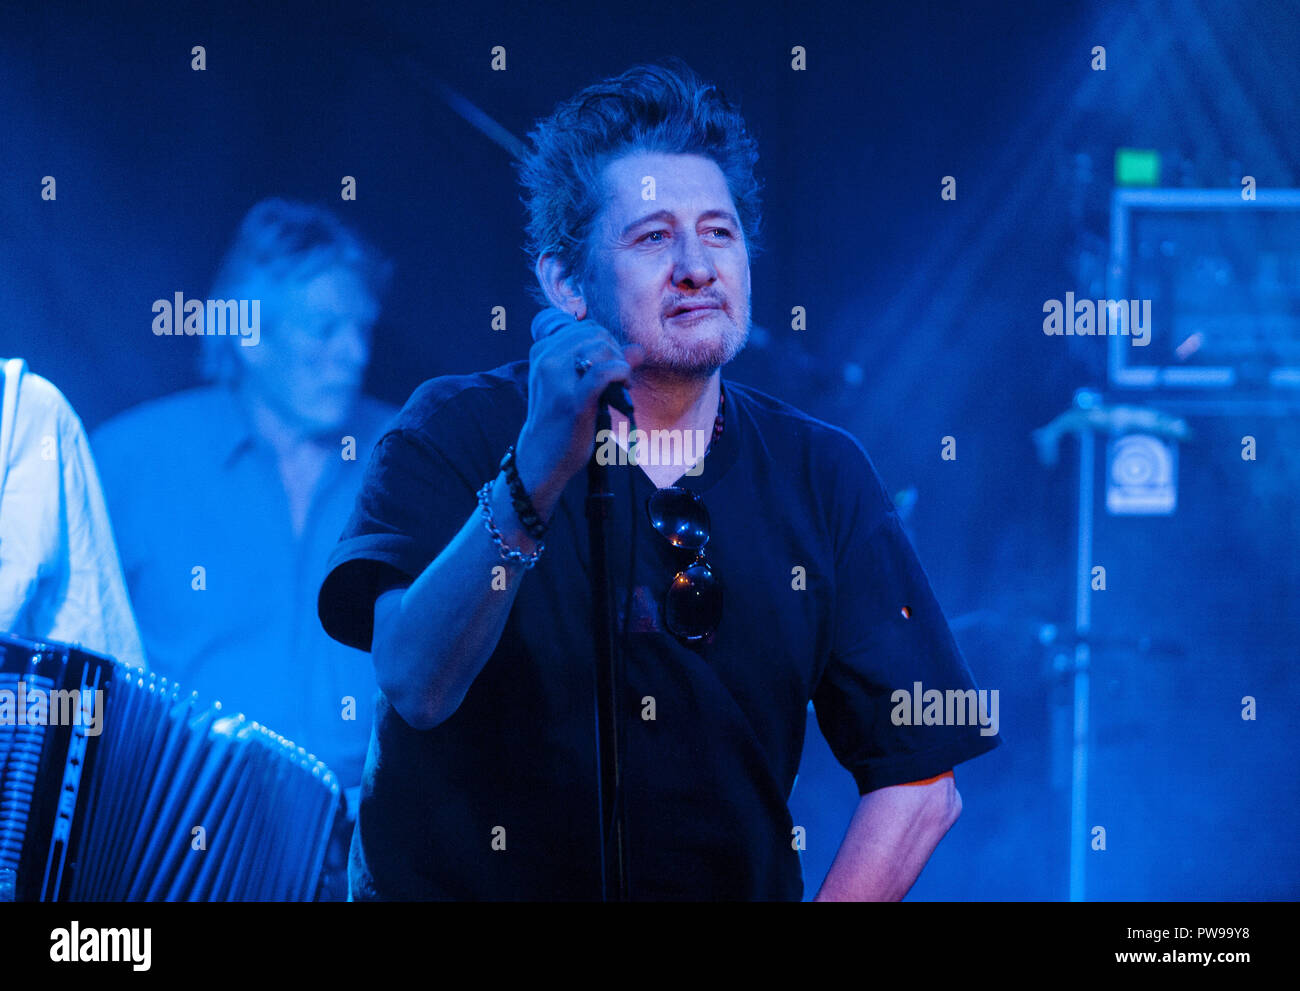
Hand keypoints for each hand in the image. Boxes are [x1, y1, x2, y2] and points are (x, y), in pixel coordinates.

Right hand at [514, 318, 643, 516]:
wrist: (541, 456)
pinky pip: (606, 372)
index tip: (611, 365)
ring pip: (602, 347)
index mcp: (542, 351)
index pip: (585, 327)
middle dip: (615, 352)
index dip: (606, 343)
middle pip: (596, 334)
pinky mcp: (574, 400)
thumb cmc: (560, 419)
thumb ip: (606, 362)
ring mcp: (558, 379)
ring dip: (620, 363)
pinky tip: (624, 385)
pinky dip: (621, 373)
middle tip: (620, 377)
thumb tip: (638, 349)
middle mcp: (547, 360)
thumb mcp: (574, 384)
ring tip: (622, 385)